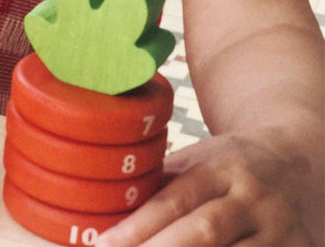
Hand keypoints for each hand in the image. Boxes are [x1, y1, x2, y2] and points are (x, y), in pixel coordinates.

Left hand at [97, 129, 318, 245]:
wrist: (295, 161)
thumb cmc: (227, 166)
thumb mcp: (194, 162)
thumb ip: (158, 188)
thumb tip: (104, 216)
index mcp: (219, 168)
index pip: (172, 201)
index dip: (136, 228)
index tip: (103, 245)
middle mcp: (251, 198)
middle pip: (202, 233)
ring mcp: (280, 230)